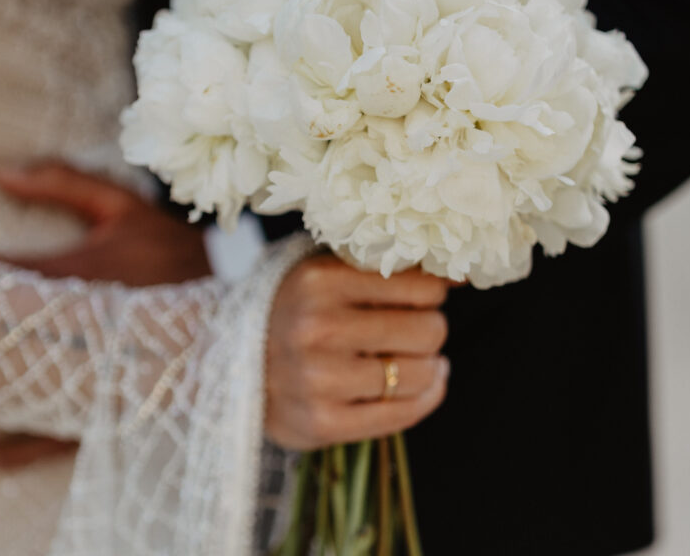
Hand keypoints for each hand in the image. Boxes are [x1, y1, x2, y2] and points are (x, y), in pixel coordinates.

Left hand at [0, 163, 209, 470]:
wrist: (237, 303)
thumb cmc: (174, 252)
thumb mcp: (124, 207)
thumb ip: (63, 183)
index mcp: (74, 276)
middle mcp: (75, 330)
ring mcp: (94, 371)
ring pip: (20, 394)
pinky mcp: (114, 400)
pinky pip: (63, 430)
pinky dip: (25, 444)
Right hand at [266, 255, 450, 450]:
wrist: (227, 360)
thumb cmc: (291, 308)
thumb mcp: (324, 270)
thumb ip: (385, 266)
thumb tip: (461, 274)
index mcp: (319, 281)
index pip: (422, 287)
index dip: (433, 293)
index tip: (421, 298)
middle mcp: (316, 328)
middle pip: (428, 330)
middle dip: (429, 329)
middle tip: (412, 330)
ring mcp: (318, 380)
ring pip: (421, 374)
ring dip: (427, 366)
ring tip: (411, 358)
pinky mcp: (322, 422)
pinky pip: (402, 414)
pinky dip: (424, 398)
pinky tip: (420, 385)